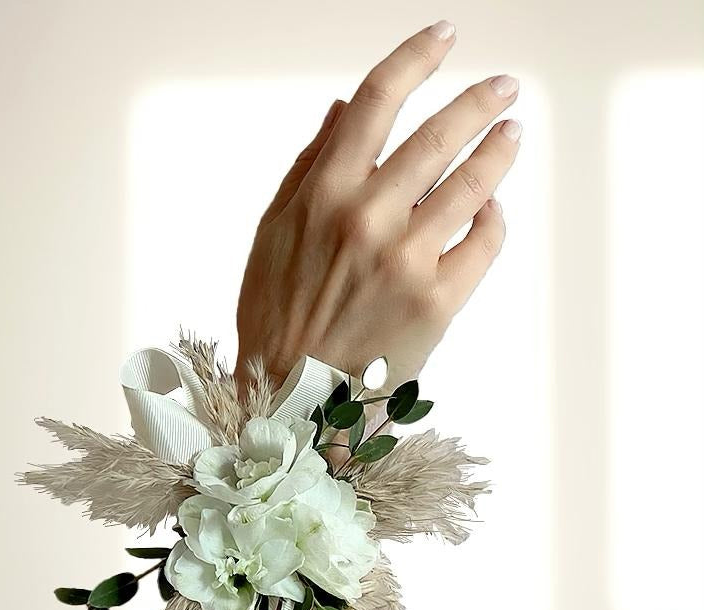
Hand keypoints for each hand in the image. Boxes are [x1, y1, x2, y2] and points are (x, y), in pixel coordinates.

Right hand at [236, 21, 519, 389]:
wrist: (294, 397)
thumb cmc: (277, 317)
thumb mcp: (273, 234)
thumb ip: (310, 167)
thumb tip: (346, 112)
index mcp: (324, 193)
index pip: (378, 101)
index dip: (415, 57)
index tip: (443, 37)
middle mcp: (369, 217)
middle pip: (439, 134)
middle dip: (478, 100)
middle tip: (503, 87)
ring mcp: (408, 259)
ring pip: (473, 183)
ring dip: (499, 150)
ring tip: (512, 133)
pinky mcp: (438, 300)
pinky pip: (483, 242)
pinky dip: (493, 219)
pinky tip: (491, 209)